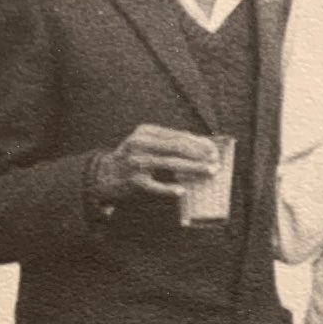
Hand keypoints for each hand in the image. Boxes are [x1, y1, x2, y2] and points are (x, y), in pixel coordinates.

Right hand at [88, 125, 219, 206]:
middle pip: (176, 148)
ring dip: (193, 168)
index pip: (177, 136)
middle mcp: (139, 144)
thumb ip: (171, 142)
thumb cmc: (136, 159)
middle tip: (216, 163)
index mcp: (145, 132)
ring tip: (210, 172)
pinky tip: (182, 191)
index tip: (214, 150)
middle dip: (200, 155)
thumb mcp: (148, 143)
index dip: (199, 143)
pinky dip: (169, 189)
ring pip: (170, 164)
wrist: (106, 175)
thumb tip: (204, 147)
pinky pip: (155, 186)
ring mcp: (135, 162)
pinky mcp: (133, 181)